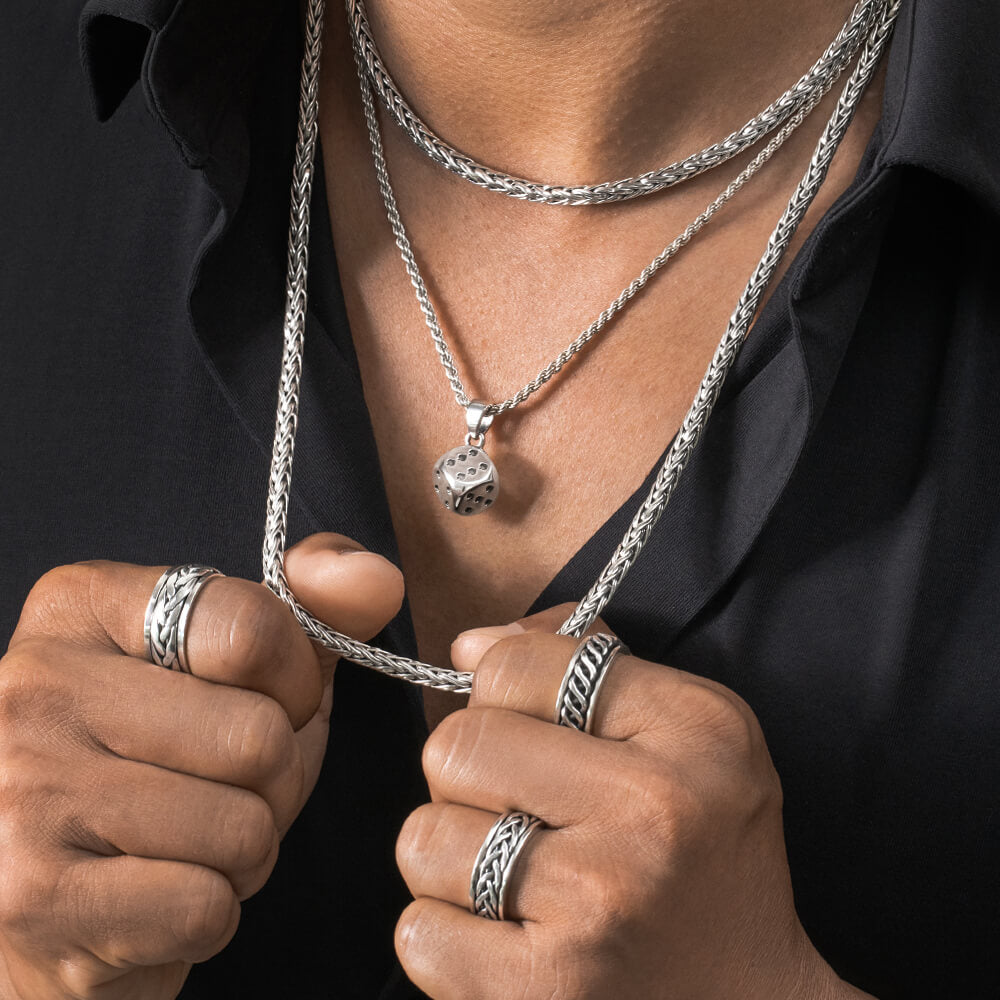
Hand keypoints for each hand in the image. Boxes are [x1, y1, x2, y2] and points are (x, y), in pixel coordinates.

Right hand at [0, 533, 402, 999]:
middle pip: (257, 738)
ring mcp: (20, 794)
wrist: (65, 888)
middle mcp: (33, 687)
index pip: (249, 628)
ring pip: (241, 828)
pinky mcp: (34, 901)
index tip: (276, 698)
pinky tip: (164, 888)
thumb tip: (379, 579)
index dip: (297, 680)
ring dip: (248, 846)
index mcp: (82, 606)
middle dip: (278, 775)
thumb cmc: (171, 756)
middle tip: (230, 783)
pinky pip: (205, 907)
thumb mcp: (240, 663)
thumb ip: (315, 606)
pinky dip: (214, 908)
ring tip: (194, 835)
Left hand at [394, 605, 873, 999]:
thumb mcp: (688, 730)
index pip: (516, 666)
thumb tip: (467, 643)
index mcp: (690, 730)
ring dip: (453, 859)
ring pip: (424, 838)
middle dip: (469, 775)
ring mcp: (594, 909)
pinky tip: (507, 938)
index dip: (502, 694)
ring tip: (513, 877)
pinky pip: (419, 932)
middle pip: (455, 746)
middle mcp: (648, 812)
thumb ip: (581, 662)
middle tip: (517, 807)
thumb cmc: (705, 852)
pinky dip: (448, 934)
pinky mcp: (543, 995)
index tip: (528, 728)